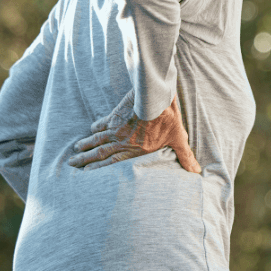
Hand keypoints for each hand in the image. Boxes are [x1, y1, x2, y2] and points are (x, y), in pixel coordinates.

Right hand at [68, 88, 201, 173]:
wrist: (156, 96)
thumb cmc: (168, 118)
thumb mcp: (179, 137)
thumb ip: (185, 156)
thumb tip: (197, 171)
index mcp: (137, 150)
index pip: (115, 164)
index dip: (101, 170)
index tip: (88, 174)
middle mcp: (123, 142)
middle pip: (101, 153)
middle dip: (87, 161)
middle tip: (73, 165)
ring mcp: (117, 129)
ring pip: (97, 140)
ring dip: (86, 146)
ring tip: (74, 152)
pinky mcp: (115, 115)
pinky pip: (102, 123)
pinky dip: (95, 128)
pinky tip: (90, 130)